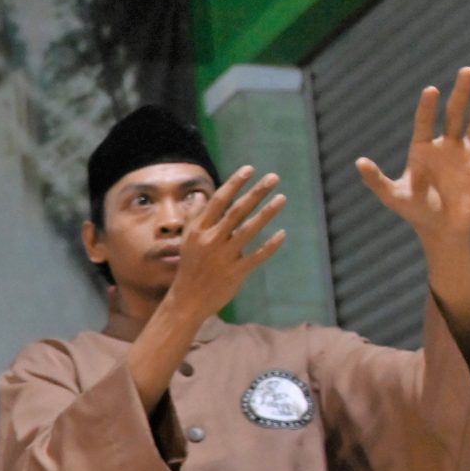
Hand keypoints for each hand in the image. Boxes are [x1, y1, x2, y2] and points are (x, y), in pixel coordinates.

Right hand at [163, 166, 286, 323]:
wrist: (187, 301)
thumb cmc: (190, 267)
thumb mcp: (187, 240)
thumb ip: (196, 218)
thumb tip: (201, 196)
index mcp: (198, 231)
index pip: (218, 201)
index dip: (234, 183)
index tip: (249, 169)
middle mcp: (211, 240)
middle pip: (237, 211)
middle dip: (256, 192)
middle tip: (274, 178)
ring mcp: (224, 256)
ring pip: (249, 230)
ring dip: (267, 212)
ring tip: (282, 198)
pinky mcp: (236, 272)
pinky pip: (257, 256)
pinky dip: (270, 245)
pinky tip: (282, 233)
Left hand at [356, 68, 469, 259]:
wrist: (443, 230)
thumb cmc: (416, 213)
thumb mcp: (394, 196)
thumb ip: (376, 180)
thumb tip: (359, 162)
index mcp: (422, 149)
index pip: (425, 122)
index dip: (427, 107)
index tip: (431, 91)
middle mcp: (445, 145)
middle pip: (454, 113)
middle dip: (461, 93)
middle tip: (467, 71)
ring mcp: (466, 152)